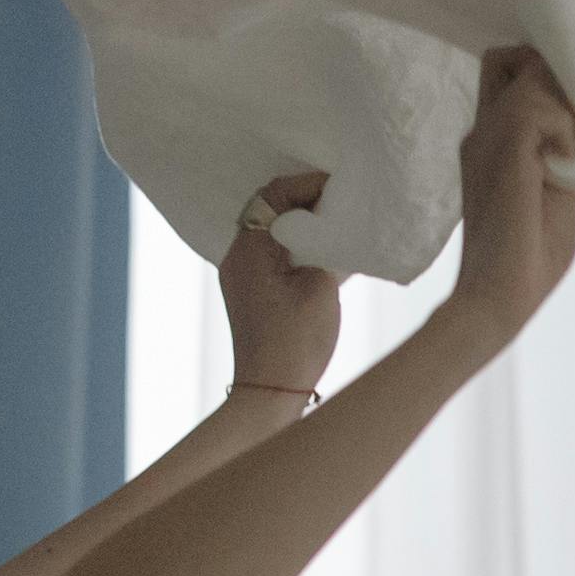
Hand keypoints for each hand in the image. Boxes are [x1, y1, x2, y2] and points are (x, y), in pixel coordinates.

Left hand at [220, 169, 339, 397]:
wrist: (271, 391)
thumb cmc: (297, 341)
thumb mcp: (321, 285)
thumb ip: (324, 246)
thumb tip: (331, 226)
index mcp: (249, 250)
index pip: (273, 194)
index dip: (307, 184)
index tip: (337, 188)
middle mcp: (236, 257)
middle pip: (267, 208)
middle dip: (304, 200)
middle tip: (338, 202)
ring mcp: (239, 275)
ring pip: (268, 229)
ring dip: (299, 222)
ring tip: (333, 224)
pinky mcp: (248, 291)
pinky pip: (269, 252)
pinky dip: (294, 243)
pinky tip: (321, 251)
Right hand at [442, 47, 574, 346]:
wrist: (499, 299)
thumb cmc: (531, 255)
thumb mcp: (558, 187)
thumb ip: (563, 148)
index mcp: (492, 140)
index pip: (507, 71)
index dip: (543, 72)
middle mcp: (483, 131)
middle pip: (510, 58)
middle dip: (552, 74)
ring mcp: (487, 138)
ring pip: (530, 72)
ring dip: (566, 103)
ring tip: (573, 151)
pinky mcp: (502, 152)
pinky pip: (538, 107)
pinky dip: (564, 126)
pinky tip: (566, 164)